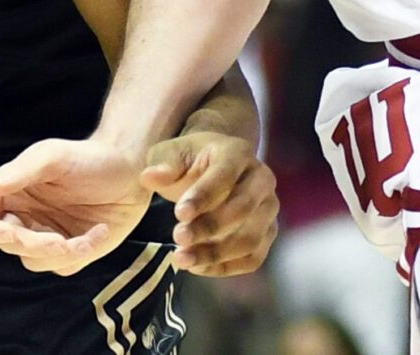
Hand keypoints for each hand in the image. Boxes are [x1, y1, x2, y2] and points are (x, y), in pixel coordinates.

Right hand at [0, 137, 150, 275]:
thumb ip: (22, 170)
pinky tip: (99, 232)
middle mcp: (23, 215)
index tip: (10, 233)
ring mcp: (44, 235)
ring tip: (91, 234)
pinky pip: (62, 267)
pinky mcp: (69, 252)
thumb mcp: (54, 156)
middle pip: (6, 244)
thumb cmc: (89, 157)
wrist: (130, 171)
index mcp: (11, 191)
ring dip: (61, 253)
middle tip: (61, 240)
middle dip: (33, 244)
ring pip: (33, 261)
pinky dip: (81, 254)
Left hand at [143, 132, 277, 277]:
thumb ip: (162, 164)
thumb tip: (150, 177)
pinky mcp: (267, 232)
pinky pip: (253, 258)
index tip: (179, 215)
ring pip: (250, 238)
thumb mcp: (171, 154)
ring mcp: (268, 208)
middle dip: (209, 227)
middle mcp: (261, 179)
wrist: (211, 169)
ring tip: (182, 258)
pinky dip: (225, 267)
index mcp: (238, 152)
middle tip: (178, 238)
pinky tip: (197, 267)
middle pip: (243, 208)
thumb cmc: (189, 161)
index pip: (225, 174)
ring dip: (216, 253)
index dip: (204, 196)